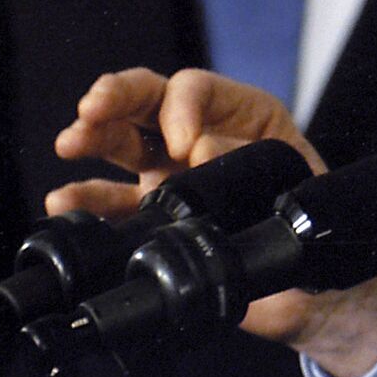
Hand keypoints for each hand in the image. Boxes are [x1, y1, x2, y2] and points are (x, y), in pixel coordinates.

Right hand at [48, 67, 340, 344]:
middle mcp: (201, 139)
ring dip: (92, 137)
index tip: (184, 143)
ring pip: (122, 142)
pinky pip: (112, 204)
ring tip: (70, 143)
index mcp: (244, 119)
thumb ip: (253, 166)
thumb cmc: (313, 228)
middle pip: (149, 100)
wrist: (314, 287)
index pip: (197, 89)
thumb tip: (200, 149)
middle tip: (94, 108)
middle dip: (117, 97)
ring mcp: (172, 176)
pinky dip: (84, 200)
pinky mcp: (155, 219)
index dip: (181, 107)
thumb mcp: (300, 186)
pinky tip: (62, 201)